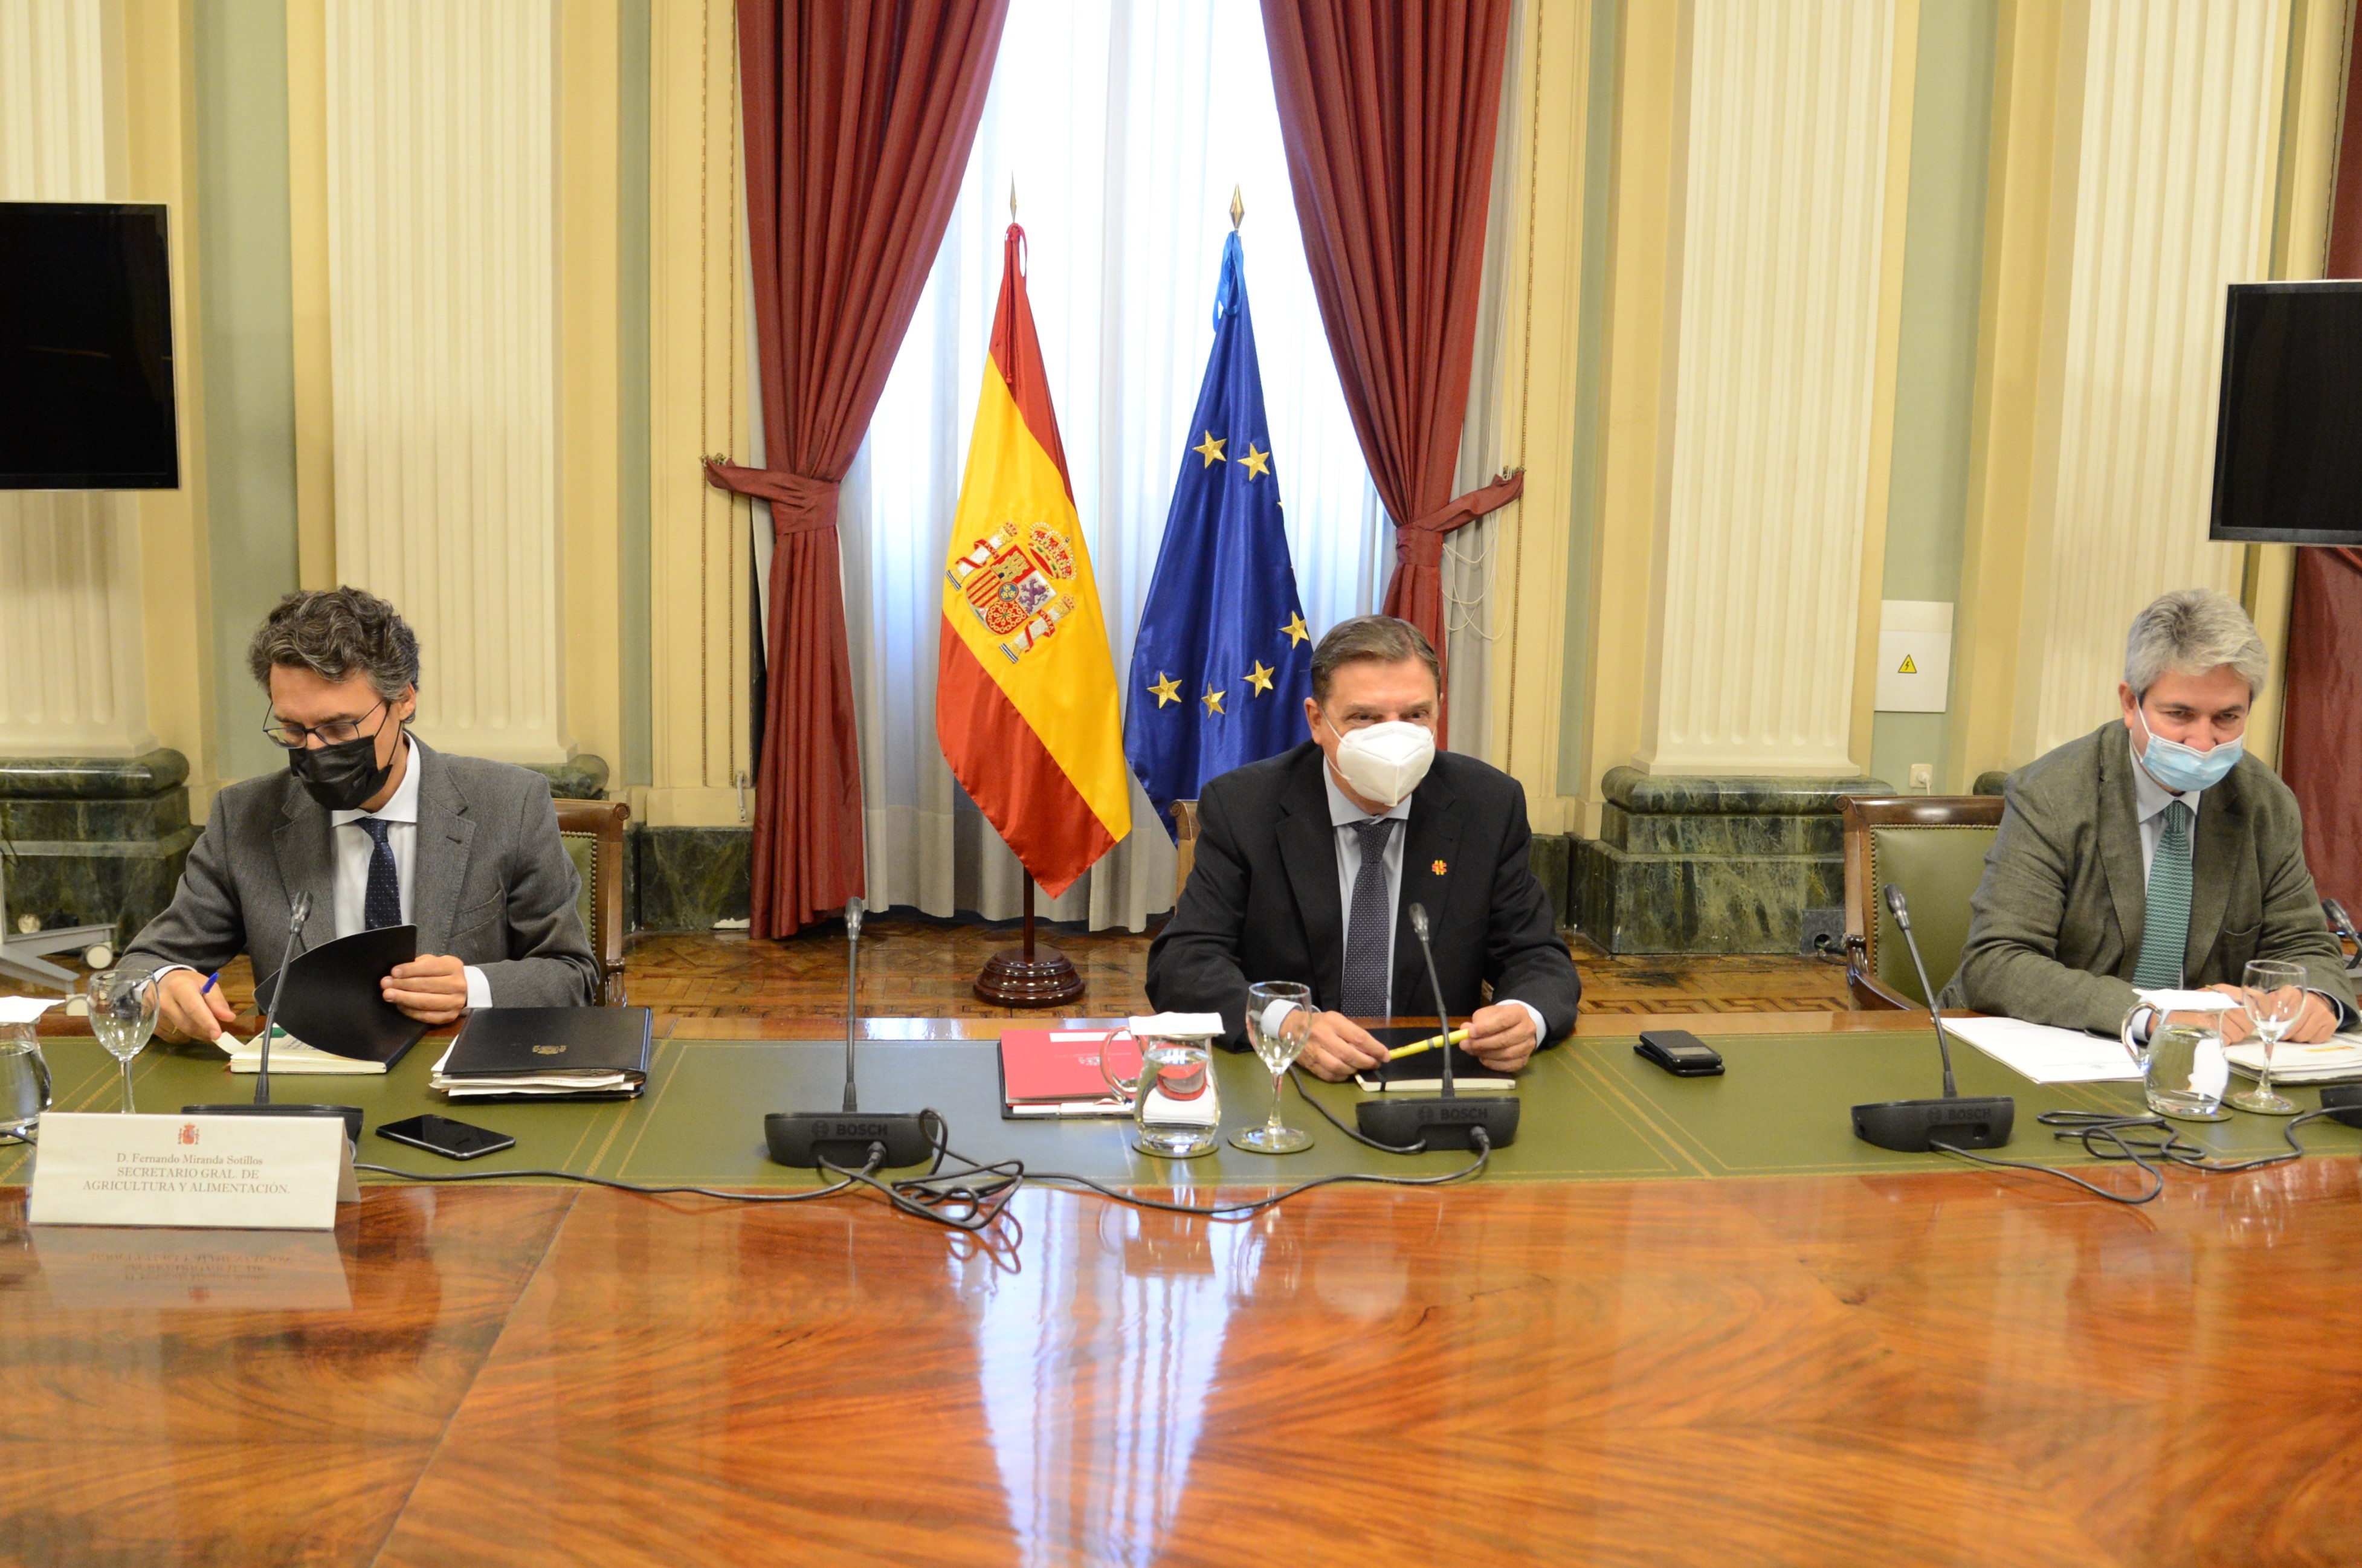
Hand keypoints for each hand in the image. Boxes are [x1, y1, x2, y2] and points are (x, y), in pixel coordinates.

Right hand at [157, 968, 234, 1043]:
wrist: (163, 982)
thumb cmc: (189, 983)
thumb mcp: (206, 985)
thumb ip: (217, 1001)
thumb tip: (229, 1018)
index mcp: (179, 987)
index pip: (193, 1008)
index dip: (206, 1022)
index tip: (217, 1034)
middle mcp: (162, 1001)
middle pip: (187, 1024)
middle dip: (204, 1031)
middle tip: (216, 1033)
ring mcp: (154, 1014)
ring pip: (180, 1033)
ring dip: (196, 1033)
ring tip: (201, 1024)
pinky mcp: (151, 1025)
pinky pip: (172, 1037)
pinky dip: (184, 1034)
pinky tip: (187, 1024)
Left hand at [383, 953, 469, 1025]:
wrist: (464, 990)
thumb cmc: (442, 974)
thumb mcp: (435, 962)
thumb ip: (419, 964)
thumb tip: (396, 973)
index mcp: (453, 967)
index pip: (430, 967)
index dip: (410, 970)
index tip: (394, 972)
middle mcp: (458, 985)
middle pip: (426, 985)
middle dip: (403, 984)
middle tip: (385, 984)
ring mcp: (455, 1002)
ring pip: (425, 1001)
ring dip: (404, 998)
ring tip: (388, 995)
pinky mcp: (450, 1016)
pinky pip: (426, 1016)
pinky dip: (411, 1011)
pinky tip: (400, 1005)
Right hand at [1299, 1010, 1387, 1081]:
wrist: (1290, 1027)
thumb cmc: (1319, 1023)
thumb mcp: (1336, 1020)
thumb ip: (1352, 1033)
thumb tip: (1373, 1050)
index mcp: (1332, 1022)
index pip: (1358, 1037)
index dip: (1375, 1049)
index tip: (1386, 1056)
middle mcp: (1323, 1037)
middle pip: (1350, 1055)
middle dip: (1367, 1062)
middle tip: (1375, 1064)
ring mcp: (1315, 1052)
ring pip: (1340, 1068)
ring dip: (1354, 1070)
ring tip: (1360, 1067)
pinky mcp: (1309, 1065)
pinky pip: (1329, 1076)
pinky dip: (1341, 1077)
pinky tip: (1346, 1073)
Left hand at [1463, 1002, 1538, 1072]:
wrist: (1515, 1026)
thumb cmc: (1499, 1018)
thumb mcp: (1487, 1014)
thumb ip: (1476, 1022)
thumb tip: (1464, 1029)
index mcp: (1518, 1012)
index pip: (1503, 1020)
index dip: (1485, 1028)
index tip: (1470, 1033)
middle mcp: (1528, 1029)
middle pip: (1505, 1039)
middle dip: (1482, 1044)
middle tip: (1465, 1045)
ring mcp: (1529, 1046)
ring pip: (1506, 1054)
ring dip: (1486, 1054)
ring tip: (1473, 1051)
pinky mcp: (1525, 1059)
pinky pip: (1508, 1066)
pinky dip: (1493, 1064)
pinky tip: (1483, 1059)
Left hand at [2207, 982, 2340, 1044]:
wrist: (2312, 998)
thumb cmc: (2281, 1001)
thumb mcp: (2262, 997)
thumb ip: (2243, 996)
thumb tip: (2213, 992)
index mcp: (2286, 993)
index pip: (2274, 1016)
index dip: (2268, 1026)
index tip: (2266, 1026)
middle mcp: (2305, 1001)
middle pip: (2287, 1031)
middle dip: (2281, 1033)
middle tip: (2280, 1028)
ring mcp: (2320, 1012)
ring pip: (2300, 1037)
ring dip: (2294, 1037)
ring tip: (2292, 1028)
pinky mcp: (2329, 1022)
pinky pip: (2315, 1039)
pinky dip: (2309, 1038)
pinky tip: (2304, 1030)